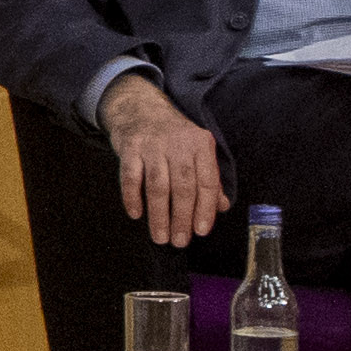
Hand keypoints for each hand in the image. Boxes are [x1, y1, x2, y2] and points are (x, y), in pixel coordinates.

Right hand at [103, 72, 229, 248]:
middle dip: (182, 217)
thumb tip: (221, 207)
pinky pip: (131, 177)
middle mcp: (178, 143)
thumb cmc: (173, 137)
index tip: (201, 231)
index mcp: (201, 144)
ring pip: (158, 185)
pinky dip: (132, 197)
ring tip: (160, 237)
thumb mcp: (197, 151)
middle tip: (179, 241)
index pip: (207, 181)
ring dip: (159, 215)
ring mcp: (152, 145)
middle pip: (183, 186)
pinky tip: (136, 214)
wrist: (140, 109)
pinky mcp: (129, 147)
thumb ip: (210, 179)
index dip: (205, 209)